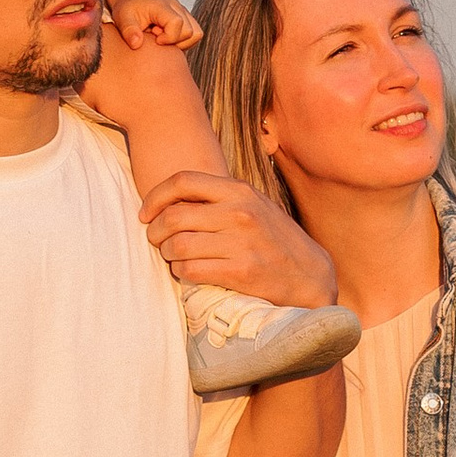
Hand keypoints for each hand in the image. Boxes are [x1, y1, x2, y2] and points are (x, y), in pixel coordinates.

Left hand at [110, 0, 202, 53]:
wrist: (132, 0)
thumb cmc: (127, 9)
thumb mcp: (122, 19)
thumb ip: (129, 31)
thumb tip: (136, 44)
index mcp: (163, 6)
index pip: (177, 23)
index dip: (168, 37)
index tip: (154, 39)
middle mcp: (177, 7)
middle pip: (190, 31)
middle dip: (174, 41)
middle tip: (156, 37)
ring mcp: (183, 12)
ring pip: (196, 34)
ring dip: (181, 42)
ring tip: (162, 38)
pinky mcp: (185, 19)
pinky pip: (194, 35)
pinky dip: (183, 41)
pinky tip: (166, 38)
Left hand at [141, 170, 337, 305]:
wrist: (310, 275)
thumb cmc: (275, 240)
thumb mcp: (253, 206)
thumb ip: (219, 198)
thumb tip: (171, 199)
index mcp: (239, 191)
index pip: (183, 181)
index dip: (155, 196)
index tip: (145, 213)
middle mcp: (239, 212)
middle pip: (174, 216)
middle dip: (155, 232)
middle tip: (156, 241)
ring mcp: (241, 242)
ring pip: (178, 245)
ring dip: (169, 255)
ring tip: (175, 258)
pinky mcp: (240, 271)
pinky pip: (190, 270)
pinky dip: (181, 273)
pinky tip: (188, 273)